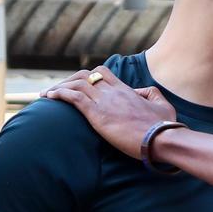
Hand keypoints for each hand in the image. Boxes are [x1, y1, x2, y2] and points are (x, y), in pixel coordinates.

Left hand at [43, 66, 176, 159]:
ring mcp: (104, 102)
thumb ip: (150, 93)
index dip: (87, 76)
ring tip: (47, 95)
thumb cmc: (165, 126)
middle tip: (59, 91)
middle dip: (69, 80)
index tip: (79, 85)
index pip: (102, 73)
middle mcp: (113, 92)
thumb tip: (140, 91)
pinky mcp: (98, 114)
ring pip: (75, 84)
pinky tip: (50, 98)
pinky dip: (59, 94)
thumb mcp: (162, 104)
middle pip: (85, 76)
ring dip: (59, 87)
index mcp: (126, 90)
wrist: (162, 138)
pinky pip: (73, 97)